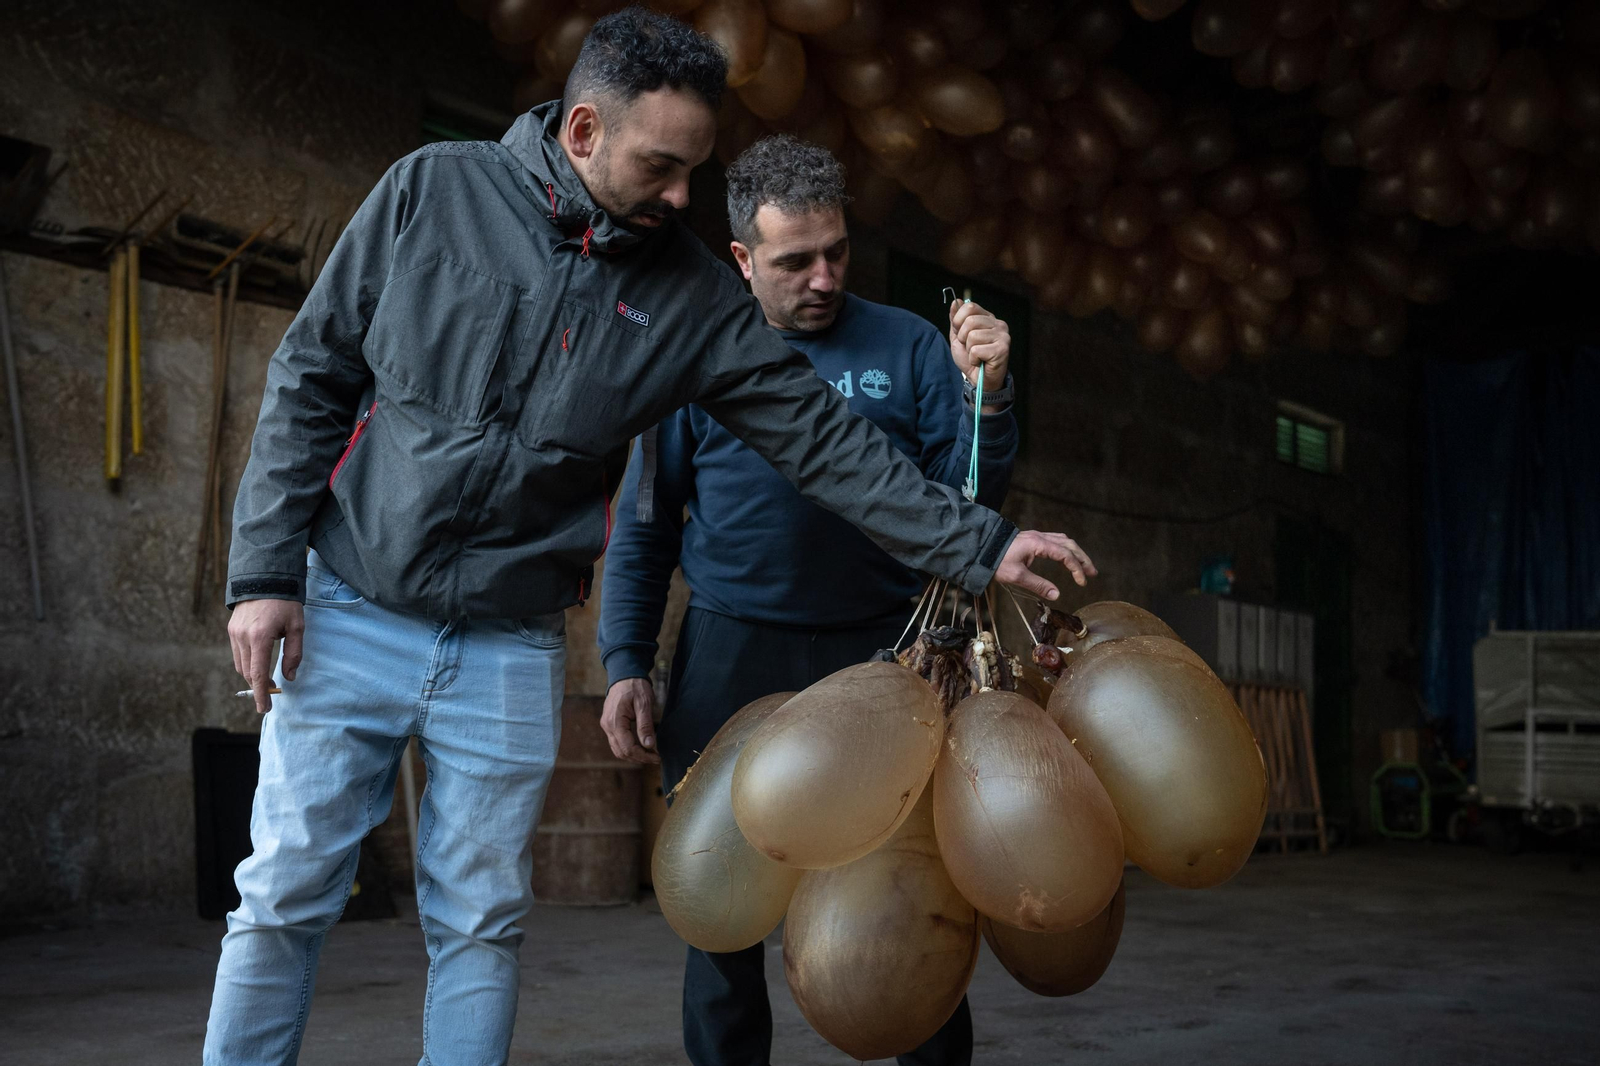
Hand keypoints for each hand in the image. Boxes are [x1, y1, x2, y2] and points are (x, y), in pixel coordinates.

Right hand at [227, 598, 304, 714]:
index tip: (264, 708)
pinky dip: (247, 663)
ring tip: (267, 679)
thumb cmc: (286, 602)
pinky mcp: (231, 629)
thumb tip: (289, 677)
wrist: (265, 577)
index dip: (261, 693)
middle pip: (248, 672)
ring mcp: (234, 633)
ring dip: (252, 675)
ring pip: (240, 665)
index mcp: (260, 636)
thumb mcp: (297, 626)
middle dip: (258, 686)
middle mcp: (243, 636)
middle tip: (272, 694)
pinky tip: (259, 661)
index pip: (258, 673)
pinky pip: (237, 654)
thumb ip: (293, 654)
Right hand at [602, 677, 659, 764]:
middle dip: (639, 758)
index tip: (657, 757)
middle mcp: (607, 726)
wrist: (625, 675)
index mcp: (615, 721)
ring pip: (618, 750)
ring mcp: (606, 726)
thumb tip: (649, 745)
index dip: (643, 756)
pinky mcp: (609, 725)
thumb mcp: (644, 703)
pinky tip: (641, 747)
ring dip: (633, 755)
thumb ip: (645, 725)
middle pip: (622, 752)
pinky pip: (617, 742)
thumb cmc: (635, 687)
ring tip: (650, 754)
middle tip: (656, 758)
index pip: (628, 748)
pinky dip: (628, 748)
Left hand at [949, 299, 1010, 398]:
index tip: (960, 334)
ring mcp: (1003, 336)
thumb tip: (956, 301)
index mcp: (988, 318)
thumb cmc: (971, 359)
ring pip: (972, 336)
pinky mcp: (1003, 349)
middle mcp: (998, 324)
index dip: (958, 320)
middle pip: (970, 321)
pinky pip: (976, 350)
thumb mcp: (958, 337)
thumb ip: (956, 320)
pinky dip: (973, 359)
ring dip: (969, 350)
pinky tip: (981, 361)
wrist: (979, 380)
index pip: (969, 306)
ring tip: (976, 355)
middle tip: (970, 348)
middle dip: (963, 338)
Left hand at [995, 531, 1097, 601]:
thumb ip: (1038, 585)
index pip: (1065, 555)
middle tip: (1092, 573)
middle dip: (1082, 558)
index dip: (1076, 569)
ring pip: (1063, 540)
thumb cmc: (996, 561)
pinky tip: (1067, 555)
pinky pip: (1055, 539)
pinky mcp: (1031, 538)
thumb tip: (1057, 595)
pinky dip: (1066, 548)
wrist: (980, 548)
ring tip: (1084, 565)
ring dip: (1076, 552)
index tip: (1082, 582)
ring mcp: (1036, 536)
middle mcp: (1040, 537)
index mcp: (1038, 544)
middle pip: (1069, 544)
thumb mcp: (1017, 576)